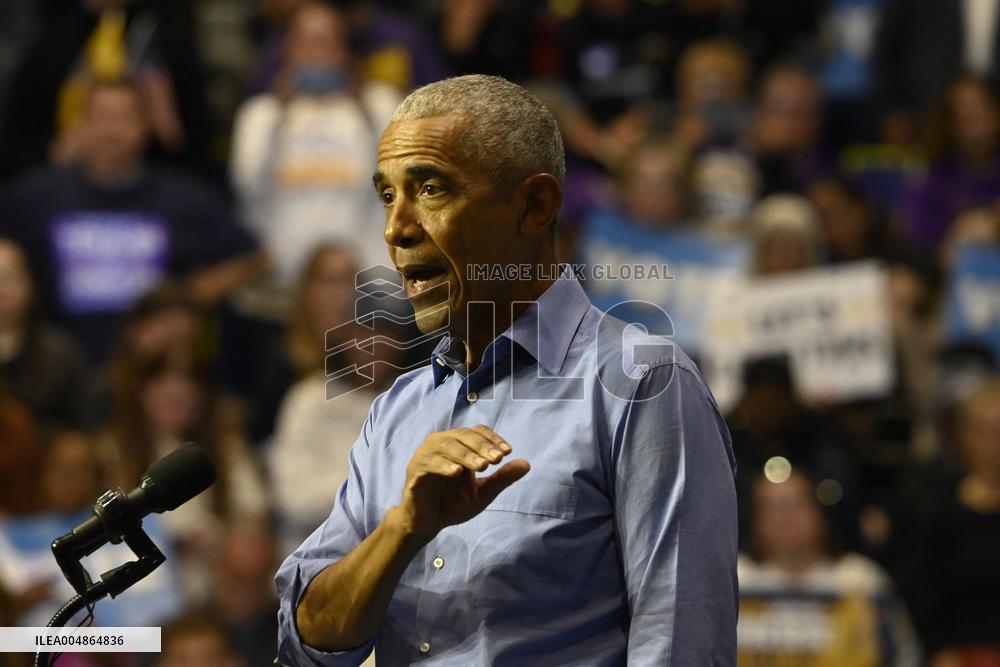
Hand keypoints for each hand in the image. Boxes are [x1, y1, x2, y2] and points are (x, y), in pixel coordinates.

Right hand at [394, 425, 529, 539]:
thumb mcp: (483, 493)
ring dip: (466, 454)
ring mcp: (426, 456)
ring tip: (482, 466)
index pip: (477, 432)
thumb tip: (527, 464)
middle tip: (497, 459)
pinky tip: (457, 472)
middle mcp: (441, 445)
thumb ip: (502, 478)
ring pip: (446, 445)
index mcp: (459, 446)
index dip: (492, 439)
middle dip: (482, 446)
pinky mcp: (414, 471)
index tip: (508, 452)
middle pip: (463, 435)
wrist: (428, 524)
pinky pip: (428, 463)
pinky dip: (443, 465)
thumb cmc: (453, 504)